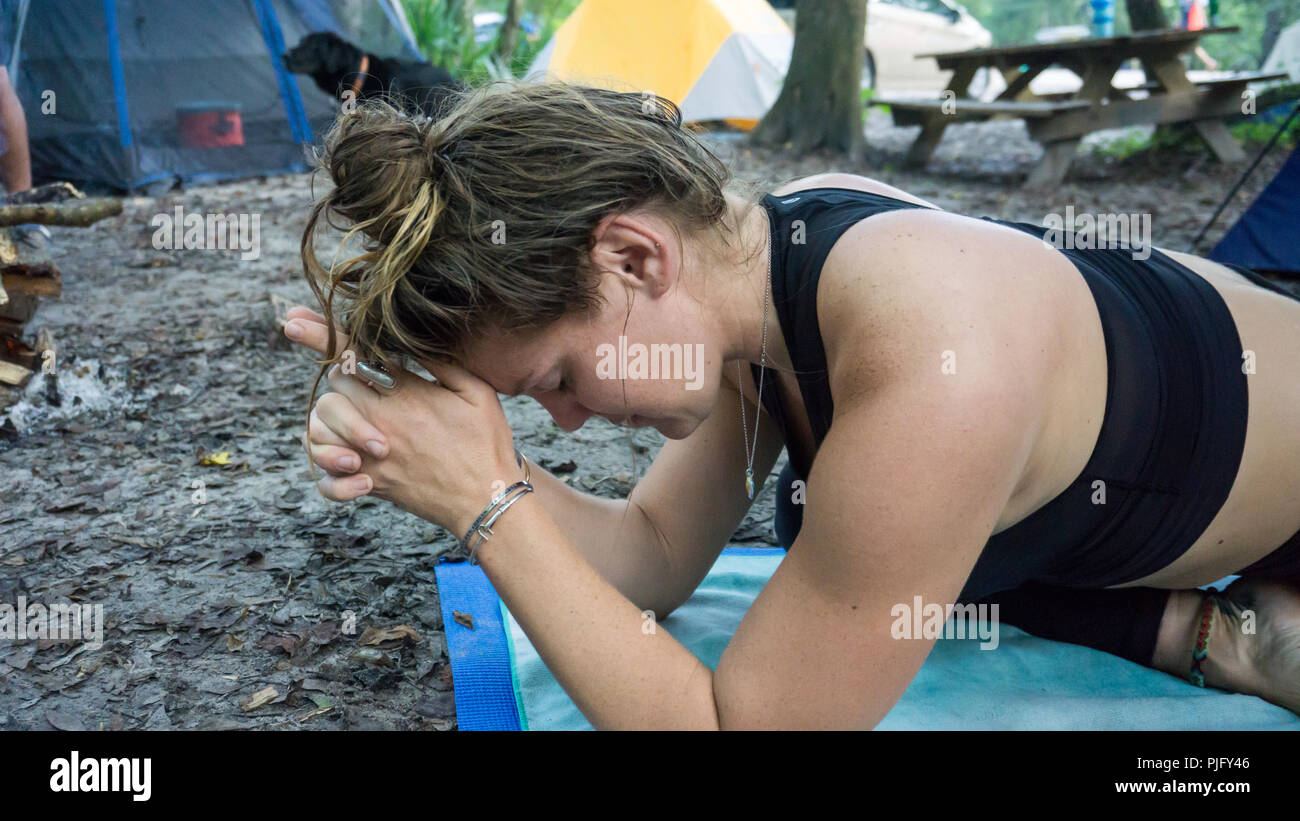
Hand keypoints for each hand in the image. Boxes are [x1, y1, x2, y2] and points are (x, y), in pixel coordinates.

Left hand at [284, 306, 521, 534]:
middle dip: (342, 380)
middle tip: (366, 383)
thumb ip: (442, 363)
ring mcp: (370, 458)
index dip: (320, 334)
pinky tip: (351, 466)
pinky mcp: (371, 485)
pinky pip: (328, 481)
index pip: (352, 356)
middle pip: (332, 389)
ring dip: (329, 424)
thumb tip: (412, 338)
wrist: (487, 499)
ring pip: (318, 431)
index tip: (293, 320)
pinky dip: (330, 474)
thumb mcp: (476, 392)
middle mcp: (379, 424)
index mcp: (405, 396)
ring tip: (353, 424)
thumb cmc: (485, 443)